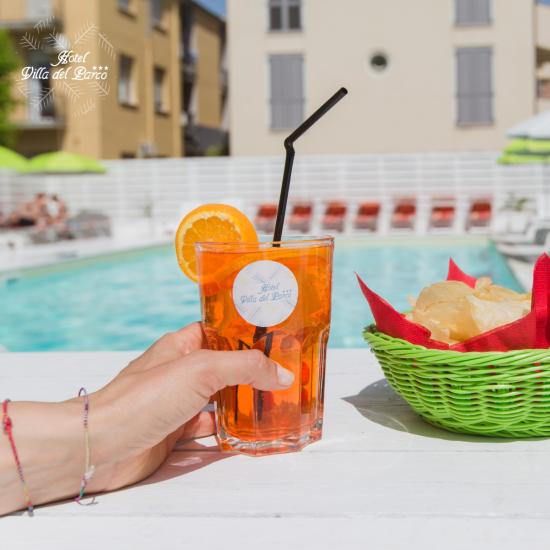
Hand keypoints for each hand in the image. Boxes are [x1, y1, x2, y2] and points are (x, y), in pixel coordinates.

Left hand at [88, 323, 293, 492]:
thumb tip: (281, 373)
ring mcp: (178, 402)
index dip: (247, 332)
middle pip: (224, 367)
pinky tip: (249, 433)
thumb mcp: (201, 369)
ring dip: (244, 402)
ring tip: (277, 404)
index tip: (278, 337)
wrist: (101, 446)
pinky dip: (229, 431)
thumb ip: (244, 366)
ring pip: (219, 399)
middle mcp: (181, 371)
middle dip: (253, 372)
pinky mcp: (175, 431)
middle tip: (286, 375)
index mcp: (182, 345)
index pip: (221, 330)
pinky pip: (209, 429)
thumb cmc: (144, 397)